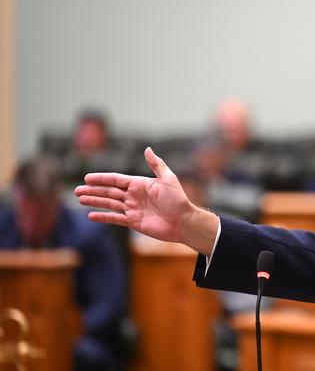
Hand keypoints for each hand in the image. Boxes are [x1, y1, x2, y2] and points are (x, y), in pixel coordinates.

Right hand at [75, 147, 217, 253]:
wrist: (183, 222)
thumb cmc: (178, 200)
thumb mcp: (168, 179)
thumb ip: (156, 165)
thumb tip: (147, 149)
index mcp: (140, 184)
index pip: (116, 180)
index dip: (101, 178)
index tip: (87, 178)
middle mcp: (134, 196)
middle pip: (109, 192)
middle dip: (93, 190)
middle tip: (76, 190)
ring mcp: (133, 209)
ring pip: (109, 204)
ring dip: (94, 201)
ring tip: (80, 199)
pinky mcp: (134, 222)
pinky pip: (115, 218)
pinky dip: (103, 217)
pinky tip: (91, 215)